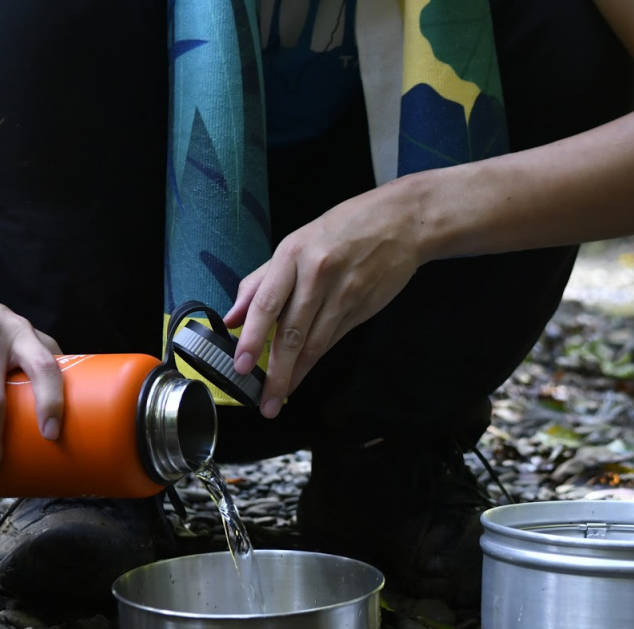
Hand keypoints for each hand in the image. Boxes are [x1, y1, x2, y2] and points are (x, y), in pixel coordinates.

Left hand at [224, 180, 428, 417]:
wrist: (401, 223)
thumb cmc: (344, 228)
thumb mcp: (296, 243)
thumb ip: (261, 280)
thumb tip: (232, 315)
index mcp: (293, 254)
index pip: (267, 303)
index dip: (253, 338)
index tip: (242, 365)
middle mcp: (318, 274)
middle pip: (291, 332)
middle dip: (276, 372)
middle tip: (264, 401)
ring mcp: (343, 294)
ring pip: (314, 343)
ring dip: (295, 375)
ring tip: (279, 398)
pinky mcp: (361, 309)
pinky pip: (332, 341)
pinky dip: (314, 362)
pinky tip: (301, 375)